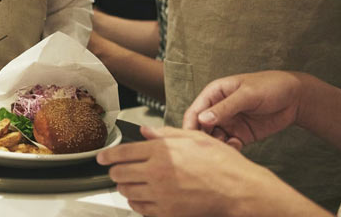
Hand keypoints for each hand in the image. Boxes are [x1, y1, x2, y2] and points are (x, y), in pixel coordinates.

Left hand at [97, 126, 322, 216]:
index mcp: (161, 152)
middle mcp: (157, 173)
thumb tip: (145, 132)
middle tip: (117, 170)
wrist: (239, 190)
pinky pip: (141, 209)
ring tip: (131, 183)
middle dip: (115, 171)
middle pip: (119, 174)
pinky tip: (143, 198)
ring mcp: (161, 195)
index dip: (107, 156)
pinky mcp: (168, 213)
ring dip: (125, 187)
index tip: (101, 158)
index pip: (122, 153)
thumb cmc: (222, 163)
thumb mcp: (194, 138)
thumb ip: (165, 134)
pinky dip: (137, 203)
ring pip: (127, 192)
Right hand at [182, 71, 304, 149]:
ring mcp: (230, 122)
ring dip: (217, 145)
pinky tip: (237, 145)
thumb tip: (202, 119)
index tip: (191, 140)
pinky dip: (230, 148)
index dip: (190, 125)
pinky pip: (229, 144)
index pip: (195, 111)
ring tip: (225, 147)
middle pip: (201, 127)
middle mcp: (218, 109)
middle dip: (203, 138)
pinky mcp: (241, 134)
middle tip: (208, 148)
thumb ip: (225, 107)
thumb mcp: (247, 95)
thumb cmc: (270, 86)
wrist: (296, 98)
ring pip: (214, 138)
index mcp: (215, 93)